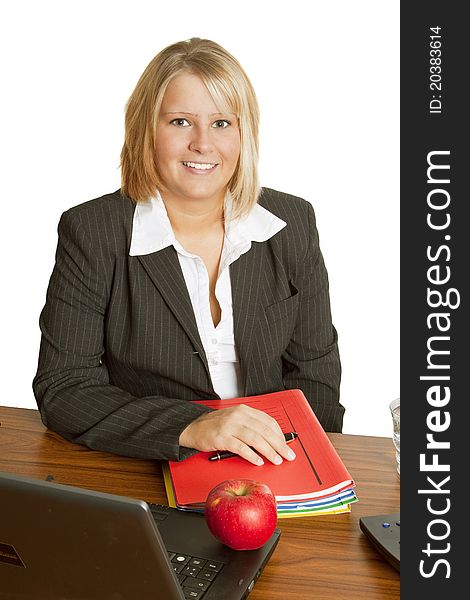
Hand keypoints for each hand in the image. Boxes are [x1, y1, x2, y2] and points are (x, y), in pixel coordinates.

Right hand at [178, 405, 295, 465]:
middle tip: (288, 454)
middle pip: (264, 430)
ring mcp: (229, 426)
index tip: (286, 444)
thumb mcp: (235, 419)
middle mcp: (238, 416)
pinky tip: (258, 461)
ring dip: (269, 451)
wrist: (193, 427)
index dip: (280, 434)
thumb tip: (272, 439)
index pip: (268, 421)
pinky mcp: (221, 437)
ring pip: (255, 439)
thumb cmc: (216, 426)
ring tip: (276, 459)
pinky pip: (240, 447)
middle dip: (279, 444)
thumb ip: (252, 426)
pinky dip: (251, 455)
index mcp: (244, 410)